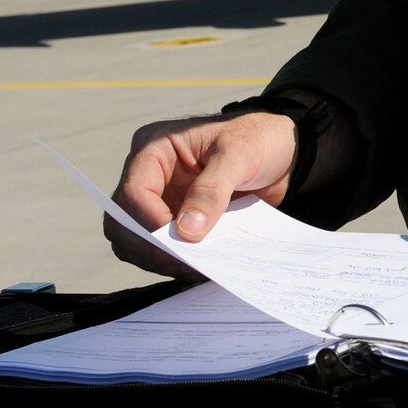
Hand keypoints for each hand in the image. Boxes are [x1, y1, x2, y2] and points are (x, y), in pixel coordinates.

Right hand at [105, 112, 296, 275]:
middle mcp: (151, 176)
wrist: (283, 152)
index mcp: (156, 148)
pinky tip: (201, 266)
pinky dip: (176, 260)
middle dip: (150, 247)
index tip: (180, 244)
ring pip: (137, 241)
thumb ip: (213, 189)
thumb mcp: (240, 154)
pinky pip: (163, 248)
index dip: (150, 223)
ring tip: (197, 268)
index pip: (135, 192)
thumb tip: (187, 231)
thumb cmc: (258, 139)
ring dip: (161, 259)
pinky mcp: (177, 220)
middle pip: (125, 222)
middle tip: (186, 264)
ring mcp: (162, 200)